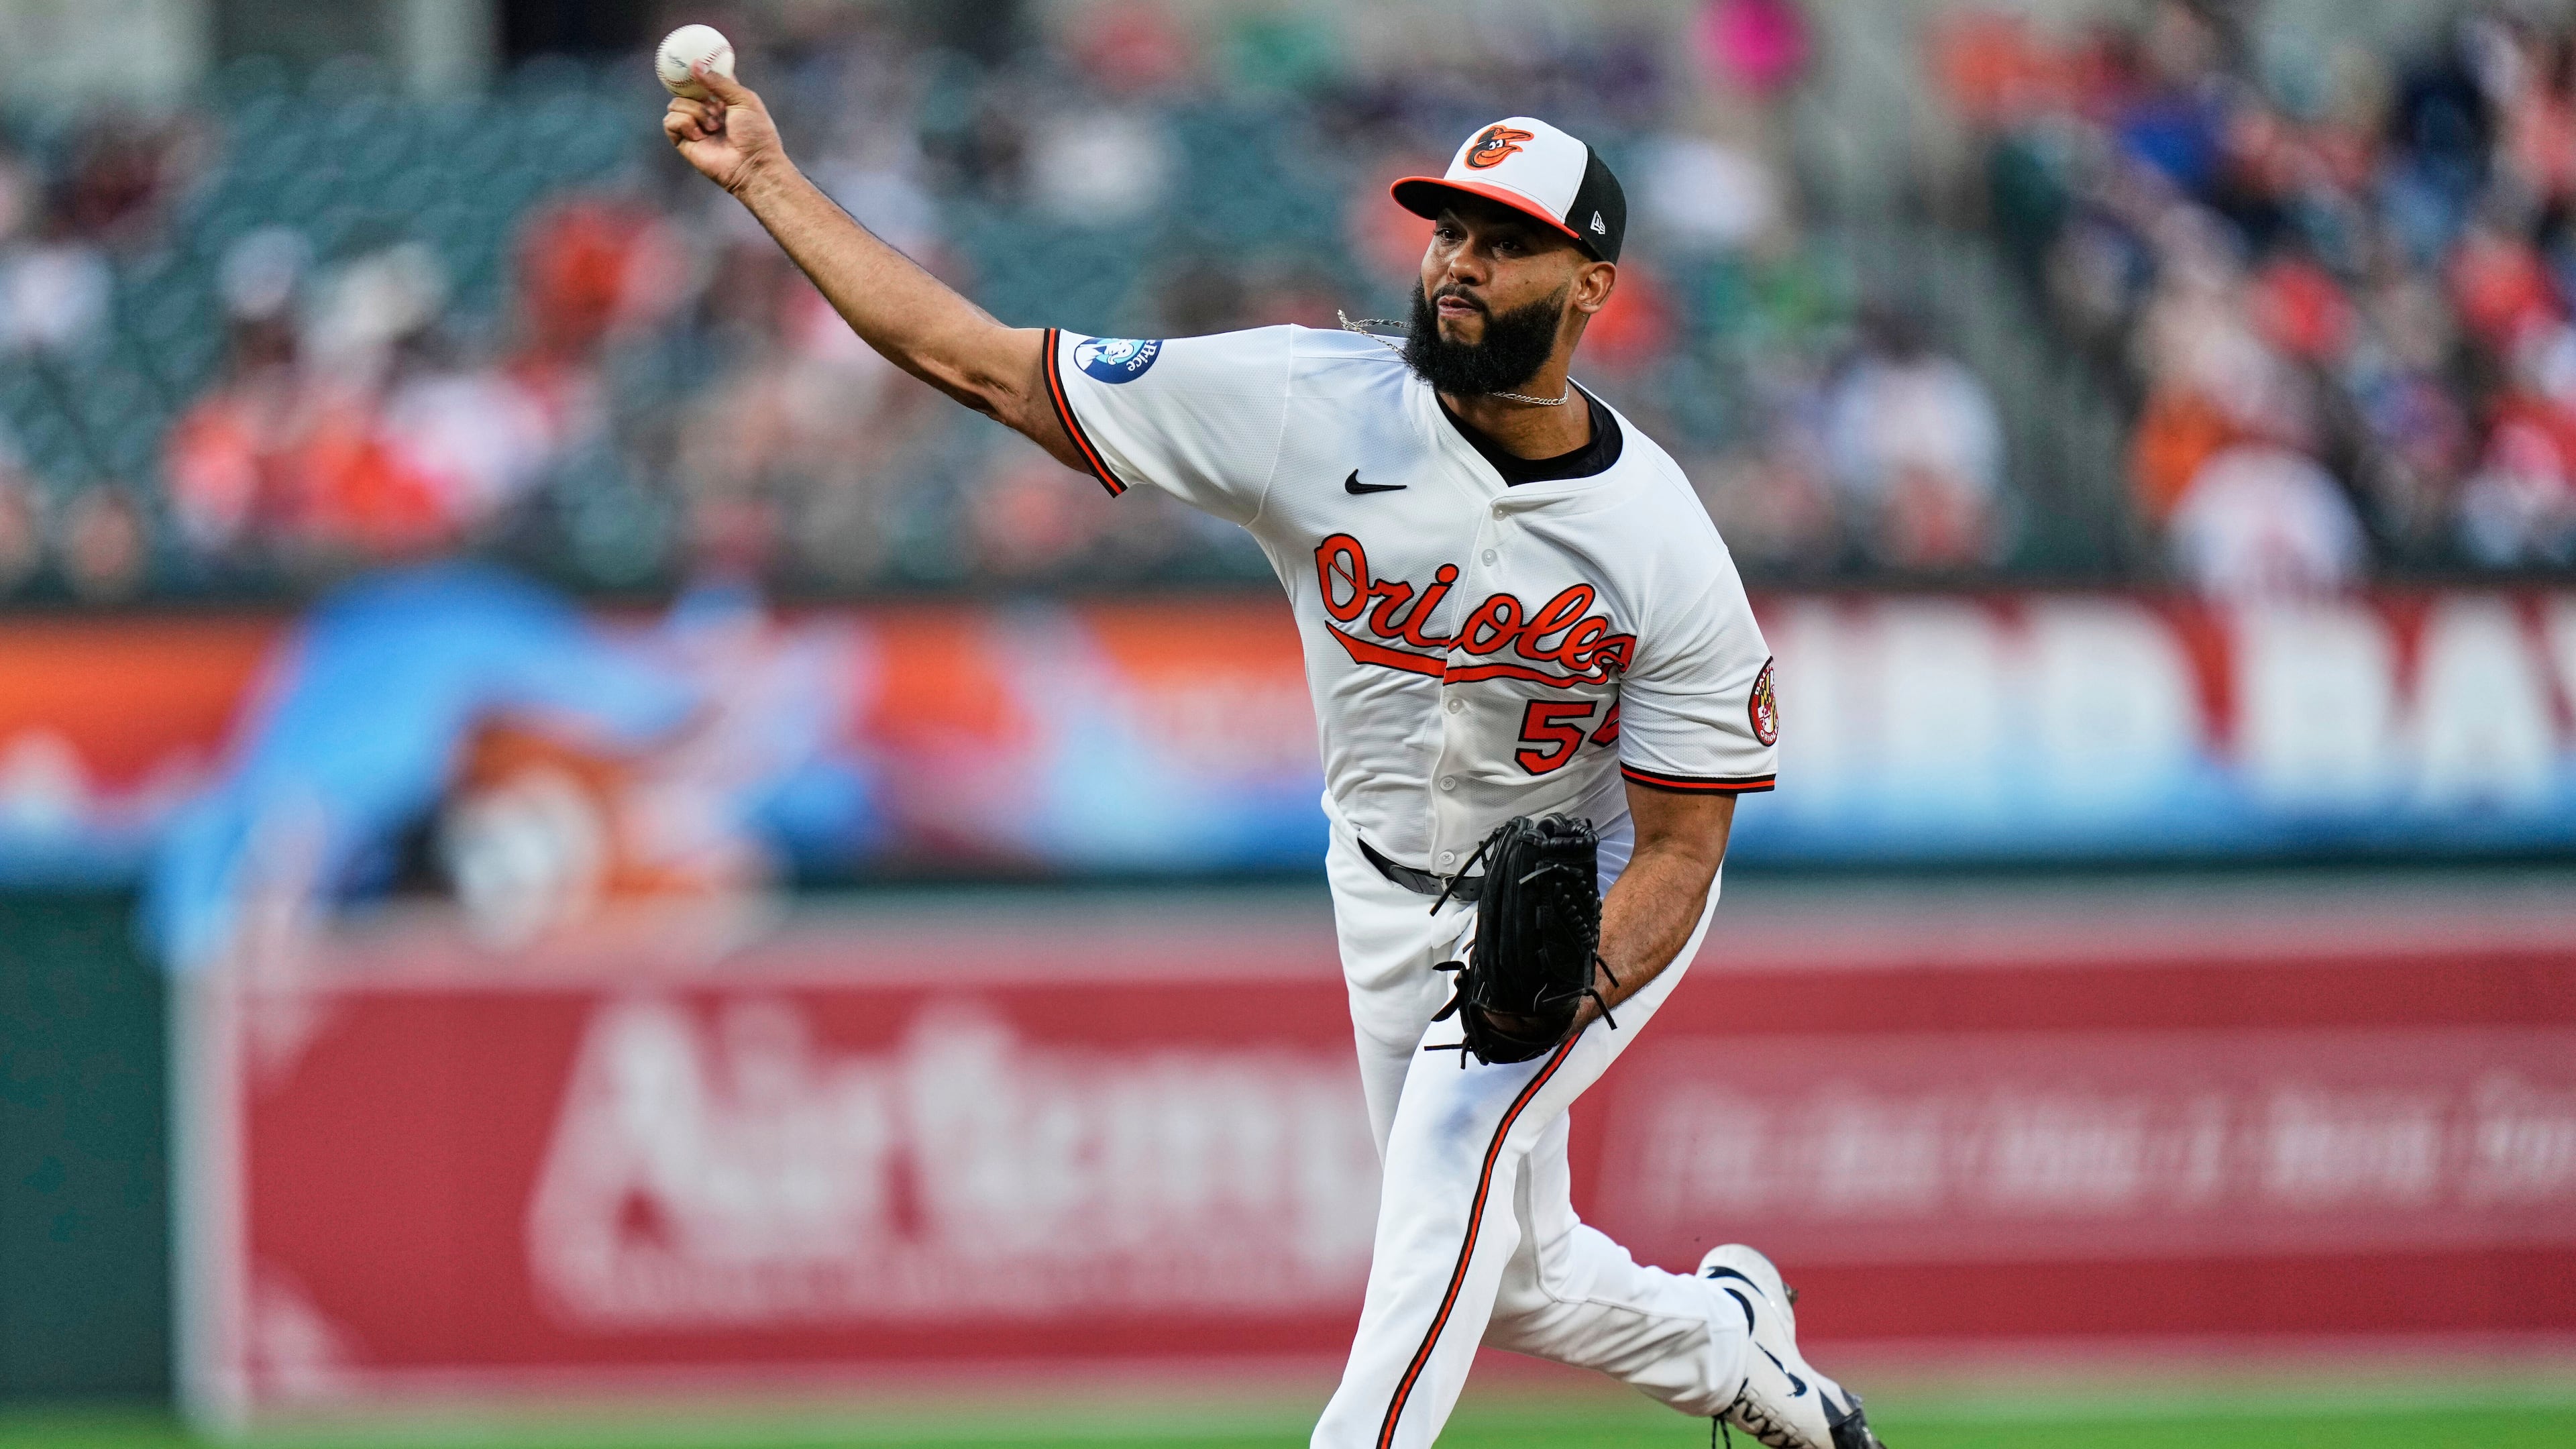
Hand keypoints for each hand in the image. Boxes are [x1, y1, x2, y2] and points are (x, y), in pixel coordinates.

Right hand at [663, 62, 783, 196]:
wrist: (752, 164)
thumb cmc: (756, 133)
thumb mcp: (743, 99)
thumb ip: (719, 81)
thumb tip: (695, 64)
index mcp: (723, 100)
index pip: (704, 79)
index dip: (697, 70)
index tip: (692, 60)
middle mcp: (706, 111)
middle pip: (684, 89)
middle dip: (692, 90)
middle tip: (705, 97)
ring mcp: (694, 126)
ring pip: (676, 103)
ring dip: (694, 111)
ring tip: (713, 126)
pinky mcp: (683, 141)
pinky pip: (670, 121)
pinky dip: (685, 124)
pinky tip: (701, 135)